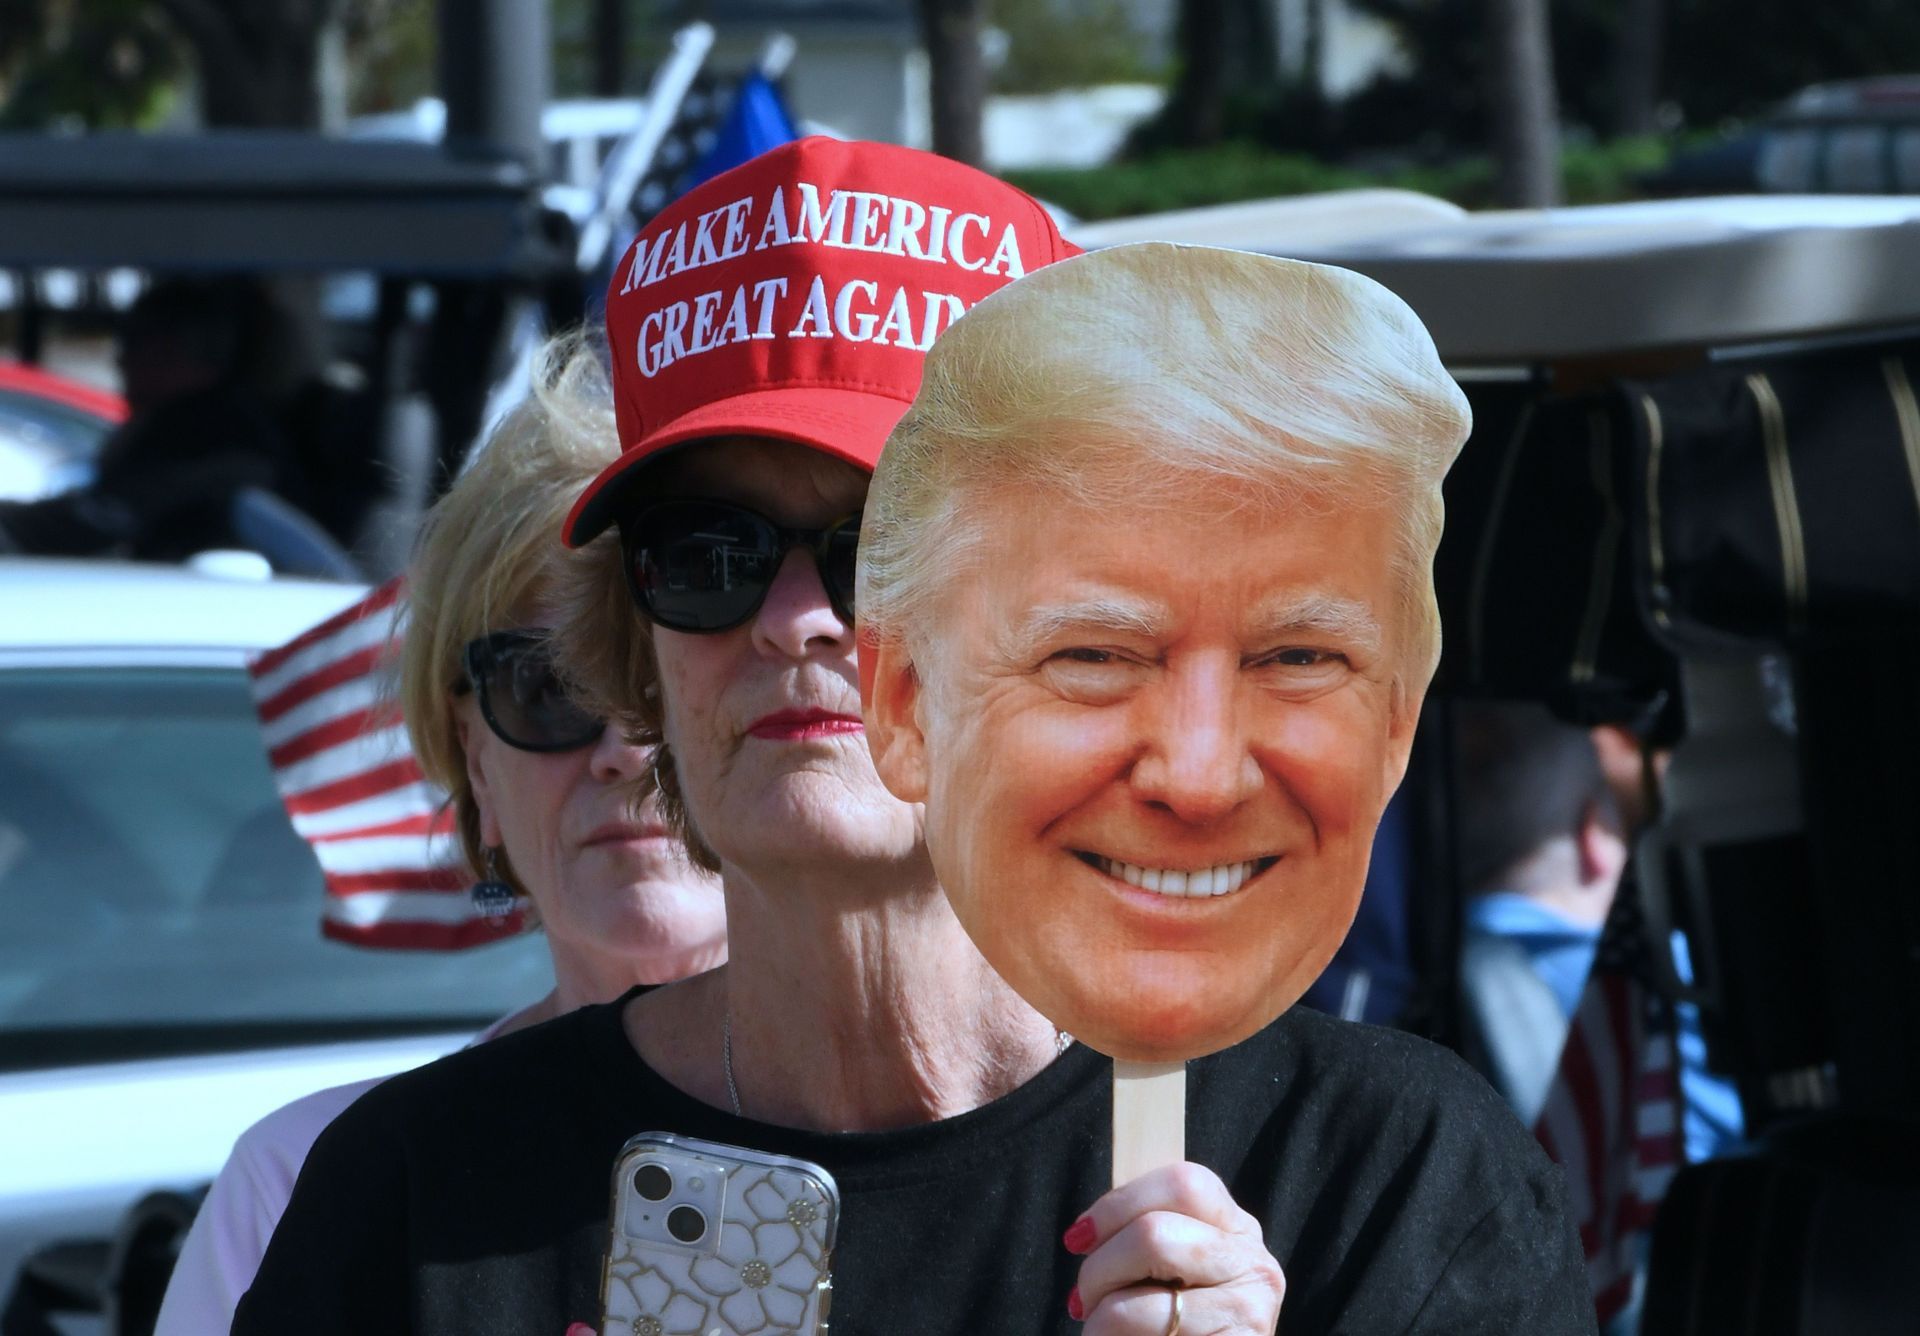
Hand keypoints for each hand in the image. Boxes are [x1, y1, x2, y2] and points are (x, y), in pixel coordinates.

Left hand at [1063, 1162, 1283, 1333]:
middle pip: (1154, 1232)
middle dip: (1100, 1267)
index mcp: (1235, 1227)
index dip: (1117, 1204)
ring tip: (1099, 1331)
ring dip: (1103, 1317)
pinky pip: (1151, 1332)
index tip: (1079, 1238)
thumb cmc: (1174, 1326)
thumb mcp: (1169, 1272)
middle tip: (1083, 1299)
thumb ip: (1146, 1239)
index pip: (1181, 1182)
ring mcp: (1248, 1308)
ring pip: (1143, 1297)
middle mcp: (1253, 1260)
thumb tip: (1085, 1233)